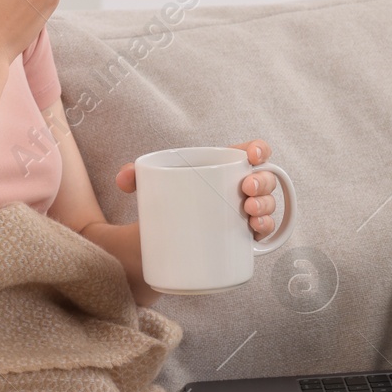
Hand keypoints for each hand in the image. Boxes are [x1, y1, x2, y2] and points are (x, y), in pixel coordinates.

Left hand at [115, 138, 280, 239]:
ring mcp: (243, 213)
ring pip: (267, 205)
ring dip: (266, 207)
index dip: (259, 150)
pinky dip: (265, 230)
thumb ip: (133, 175)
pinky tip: (257, 231)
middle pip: (264, 179)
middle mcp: (238, 189)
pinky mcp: (242, 237)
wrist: (157, 241)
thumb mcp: (147, 186)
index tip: (253, 156)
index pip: (250, 152)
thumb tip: (124, 179)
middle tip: (246, 190)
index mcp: (222, 167)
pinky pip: (263, 232)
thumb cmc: (161, 202)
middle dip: (262, 182)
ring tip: (250, 212)